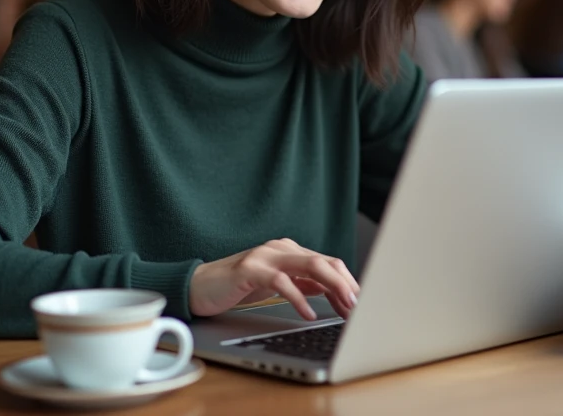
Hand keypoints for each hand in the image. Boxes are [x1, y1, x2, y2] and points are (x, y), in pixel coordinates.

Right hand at [189, 238, 359, 320]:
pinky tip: (309, 313)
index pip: (329, 263)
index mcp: (290, 252)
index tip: (363, 303)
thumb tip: (334, 291)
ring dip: (333, 287)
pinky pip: (281, 281)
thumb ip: (303, 284)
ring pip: (310, 265)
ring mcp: (265, 256)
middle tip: (361, 306)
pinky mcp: (250, 269)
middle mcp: (280, 249)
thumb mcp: (277, 285)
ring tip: (346, 306)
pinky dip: (299, 298)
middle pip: (325, 262)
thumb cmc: (238, 286)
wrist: (199, 286)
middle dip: (347, 284)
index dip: (348, 282)